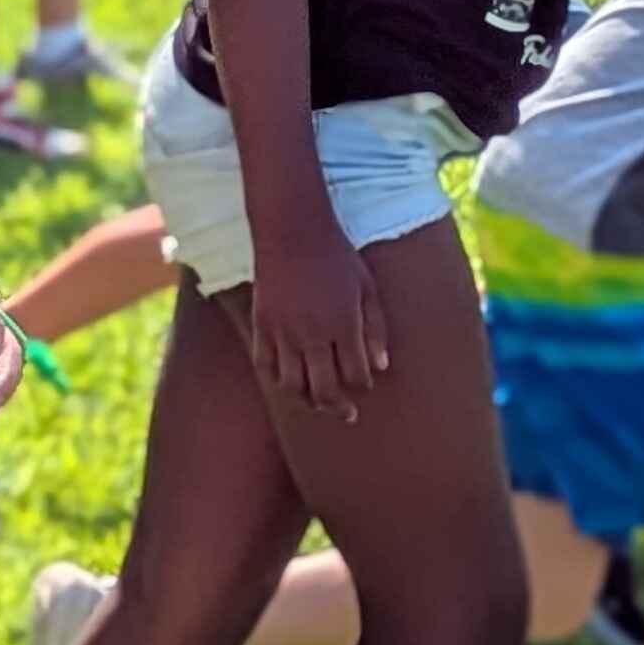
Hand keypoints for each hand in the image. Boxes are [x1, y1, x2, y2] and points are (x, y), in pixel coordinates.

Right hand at [248, 226, 387, 415]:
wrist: (292, 230)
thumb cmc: (337, 255)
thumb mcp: (367, 287)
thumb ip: (376, 328)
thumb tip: (381, 366)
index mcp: (344, 325)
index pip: (356, 375)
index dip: (363, 385)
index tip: (365, 383)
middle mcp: (313, 335)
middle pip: (324, 390)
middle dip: (338, 407)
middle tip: (347, 415)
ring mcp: (284, 332)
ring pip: (292, 386)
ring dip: (306, 400)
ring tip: (316, 403)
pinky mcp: (262, 324)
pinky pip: (265, 365)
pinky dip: (277, 379)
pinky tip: (288, 381)